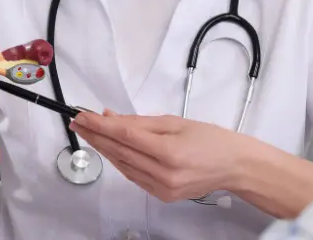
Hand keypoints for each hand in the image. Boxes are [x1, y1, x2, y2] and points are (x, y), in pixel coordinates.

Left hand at [70, 109, 243, 202]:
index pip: (125, 136)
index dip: (99, 126)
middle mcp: (164, 174)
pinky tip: (110, 150)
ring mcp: (163, 188)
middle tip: (78, 122)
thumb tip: (111, 118)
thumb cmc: (211, 140)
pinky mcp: (162, 196)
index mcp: (170, 152)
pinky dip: (120, 162)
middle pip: (120, 152)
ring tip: (89, 133)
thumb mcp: (176, 122)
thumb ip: (141, 122)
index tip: (82, 116)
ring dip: (104, 149)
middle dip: (96, 136)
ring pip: (123, 166)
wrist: (234, 166)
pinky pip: (133, 177)